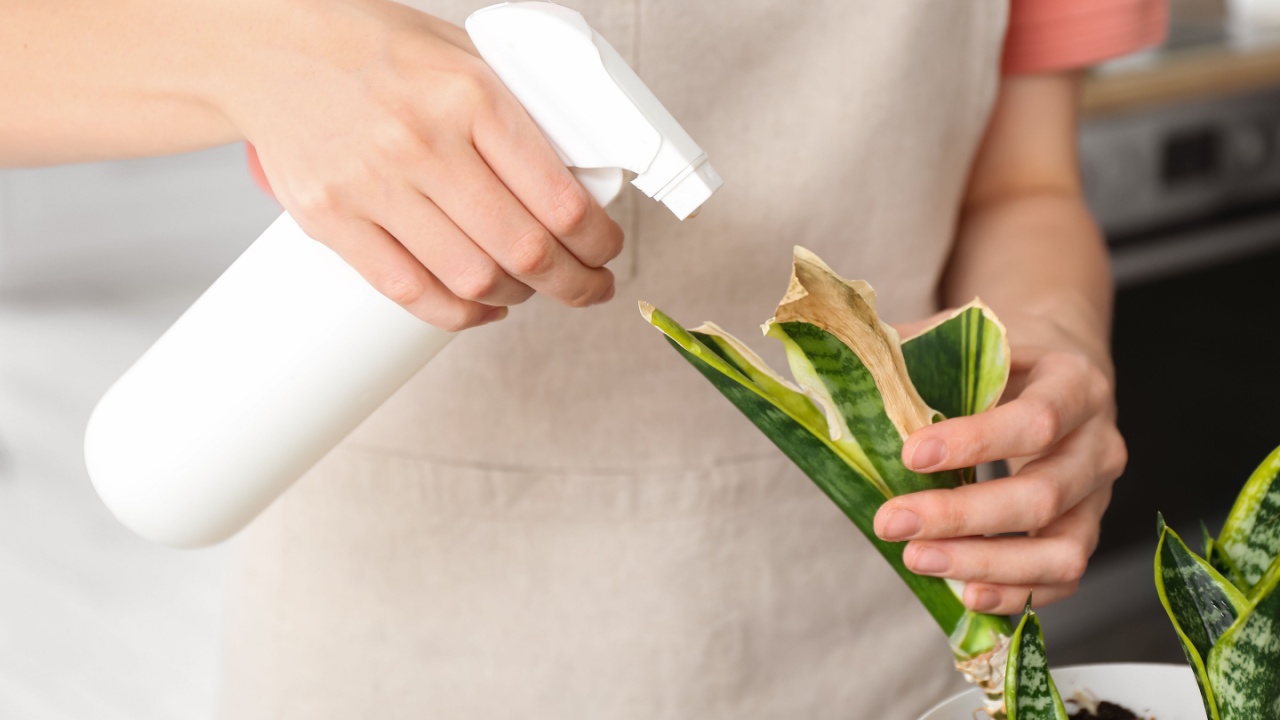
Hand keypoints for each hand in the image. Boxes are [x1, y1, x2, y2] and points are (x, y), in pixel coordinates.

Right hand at [220, 0, 622, 329]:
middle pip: (524, 251)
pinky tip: (481, 305)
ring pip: (473, 280)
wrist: (271, 46)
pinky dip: (458, 314)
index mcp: (471, 96)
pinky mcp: (331, 219)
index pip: (559, 198)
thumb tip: (580, 177)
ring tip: (531, 289)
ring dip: (518, 298)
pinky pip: (409, 292)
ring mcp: (372, 185)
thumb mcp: (465, 57)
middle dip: (574, 283)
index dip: (598, 242)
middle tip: (589, 286)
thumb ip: (519, 114)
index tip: (607, 250)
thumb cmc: (376, 51)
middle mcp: (423, 142)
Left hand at [874, 312, 1126, 613]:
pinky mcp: (1084, 532)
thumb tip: (843, 372)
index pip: (1037, 419)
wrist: (1058, 372)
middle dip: (960, 515)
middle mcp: (1099, 443)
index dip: (975, 442)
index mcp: (1075, 382)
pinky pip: (1062, 577)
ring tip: (918, 559)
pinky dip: (1014, 592)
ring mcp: (1097, 496)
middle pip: (1042, 494)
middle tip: (892, 522)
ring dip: (985, 563)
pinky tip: (964, 591)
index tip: (910, 455)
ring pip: (1060, 550)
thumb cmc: (1003, 358)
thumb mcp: (967, 338)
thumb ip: (913, 353)